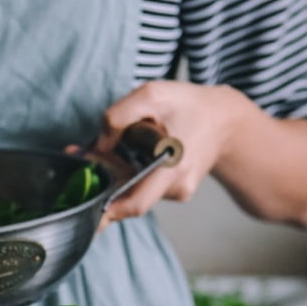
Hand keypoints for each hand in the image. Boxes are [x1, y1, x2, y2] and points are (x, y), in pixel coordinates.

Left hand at [82, 80, 236, 231]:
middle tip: (81, 155)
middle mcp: (177, 188)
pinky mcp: (174, 190)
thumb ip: (118, 116)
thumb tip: (99, 145)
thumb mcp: (152, 95)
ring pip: (134, 191)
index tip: (86, 203)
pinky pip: (143, 187)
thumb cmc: (189, 105)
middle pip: (128, 197)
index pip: (136, 204)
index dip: (108, 210)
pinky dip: (126, 173)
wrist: (225, 118)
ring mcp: (176, 192)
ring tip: (101, 148)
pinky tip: (120, 154)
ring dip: (113, 172)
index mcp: (174, 169)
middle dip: (102, 178)